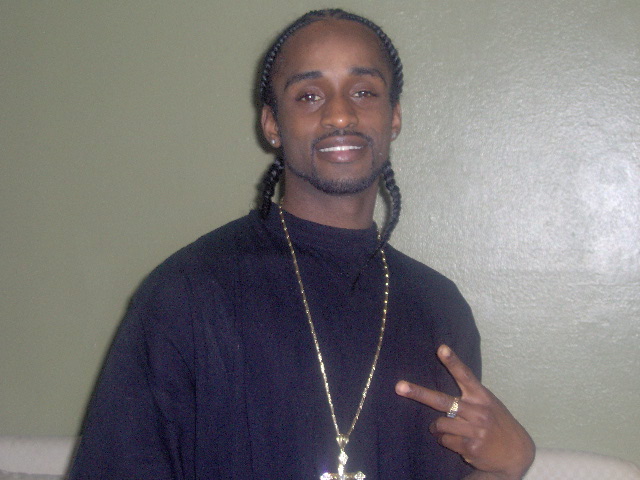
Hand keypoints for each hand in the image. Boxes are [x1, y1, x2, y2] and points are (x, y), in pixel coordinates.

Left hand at [395, 345, 534, 479]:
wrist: (517, 453)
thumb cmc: (497, 423)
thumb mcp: (488, 404)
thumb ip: (468, 397)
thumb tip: (439, 395)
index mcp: (482, 396)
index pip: (465, 375)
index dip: (452, 362)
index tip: (441, 348)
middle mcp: (478, 411)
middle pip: (442, 401)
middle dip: (418, 393)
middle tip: (399, 386)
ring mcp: (475, 430)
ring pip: (440, 424)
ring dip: (438, 428)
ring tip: (450, 430)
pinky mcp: (471, 447)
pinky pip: (445, 441)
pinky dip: (447, 441)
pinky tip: (461, 442)